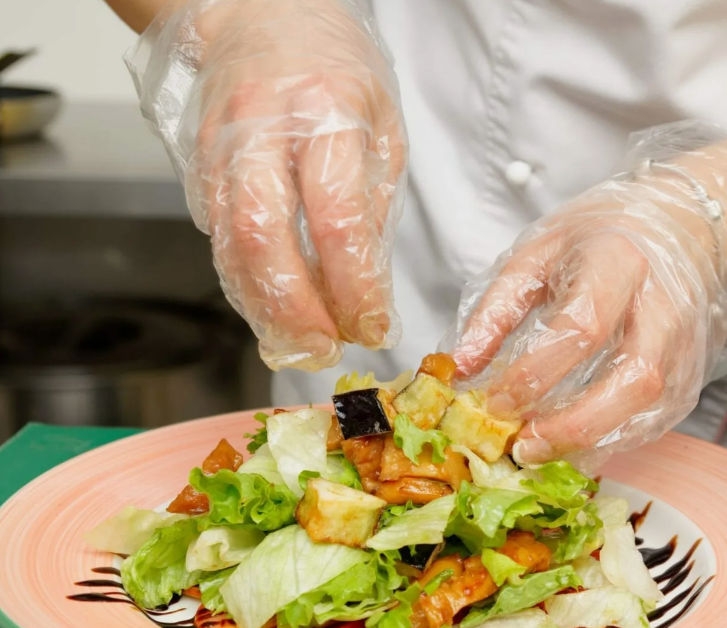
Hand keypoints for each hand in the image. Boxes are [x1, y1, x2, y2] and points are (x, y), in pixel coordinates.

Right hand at [128, 0, 405, 369]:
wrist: (260, 15)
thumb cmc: (333, 68)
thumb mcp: (381, 124)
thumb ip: (373, 202)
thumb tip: (367, 285)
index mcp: (325, 113)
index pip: (336, 218)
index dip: (353, 285)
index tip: (372, 325)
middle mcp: (263, 130)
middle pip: (264, 237)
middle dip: (295, 309)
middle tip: (323, 349)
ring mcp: (220, 148)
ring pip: (229, 244)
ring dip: (263, 308)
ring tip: (299, 344)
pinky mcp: (197, 166)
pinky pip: (217, 237)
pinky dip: (244, 283)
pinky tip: (271, 308)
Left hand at [450, 123, 726, 468]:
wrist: (681, 225)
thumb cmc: (602, 235)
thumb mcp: (538, 251)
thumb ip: (497, 308)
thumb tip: (461, 366)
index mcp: (617, 261)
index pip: (582, 327)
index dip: (535, 373)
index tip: (493, 401)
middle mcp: (663, 306)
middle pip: (632, 380)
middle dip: (572, 425)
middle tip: (521, 447)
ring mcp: (686, 344)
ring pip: (649, 411)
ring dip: (590, 443)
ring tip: (538, 453)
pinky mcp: (692, 374)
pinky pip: (654, 422)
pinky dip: (611, 442)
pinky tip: (572, 447)